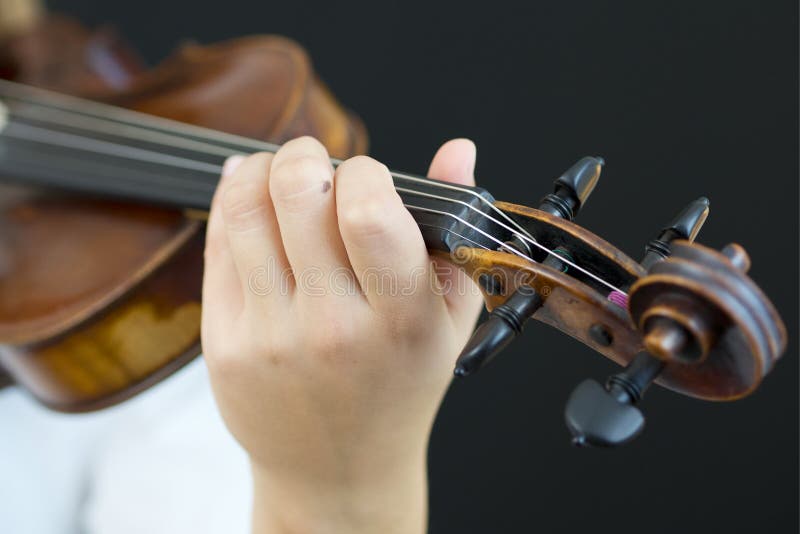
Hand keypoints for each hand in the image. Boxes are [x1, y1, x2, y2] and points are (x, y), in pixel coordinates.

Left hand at [202, 137, 481, 532]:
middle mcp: (333, 327)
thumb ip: (455, 230)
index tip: (368, 178)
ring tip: (283, 175)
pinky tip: (253, 200)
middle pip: (299, 193)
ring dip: (263, 169)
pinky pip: (217, 243)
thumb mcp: (449, 316)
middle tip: (316, 163)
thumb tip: (457, 151)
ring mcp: (271, 336)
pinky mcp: (224, 342)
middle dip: (306, 154)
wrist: (339, 465)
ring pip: (246, 208)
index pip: (369, 212)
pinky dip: (232, 203)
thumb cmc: (400, 385)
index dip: (366, 171)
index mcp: (401, 319)